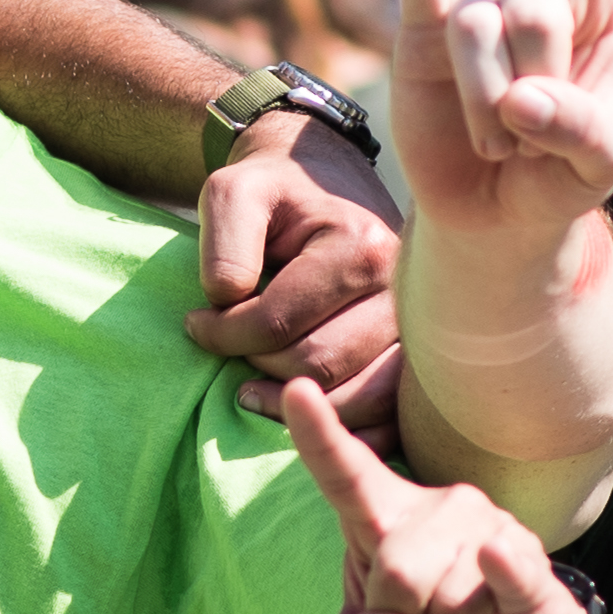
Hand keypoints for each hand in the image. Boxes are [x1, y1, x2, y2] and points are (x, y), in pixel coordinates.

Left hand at [193, 112, 400, 422]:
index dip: (223, 335)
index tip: (196, 325)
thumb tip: (229, 300)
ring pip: (355, 399)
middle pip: (317, 365)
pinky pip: (387, 416)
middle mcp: (402, 293)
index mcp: (360, 248)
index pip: (278, 322)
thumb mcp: (234, 193)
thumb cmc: (275, 195)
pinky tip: (304, 414)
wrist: (325, 186)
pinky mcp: (415, 361)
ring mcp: (416, 332)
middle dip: (259, 368)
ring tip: (255, 391)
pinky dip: (343, 426)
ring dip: (295, 407)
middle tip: (231, 356)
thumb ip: (224, 243)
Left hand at [283, 377, 593, 613]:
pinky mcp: (535, 567)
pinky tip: (496, 560)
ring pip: (447, 600)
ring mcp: (490, 532)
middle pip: (397, 572)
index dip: (320, 436)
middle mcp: (437, 510)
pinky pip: (506, 570)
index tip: (297, 389)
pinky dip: (500, 574)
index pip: (346, 475)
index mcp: (383, 521)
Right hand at [389, 0, 612, 259]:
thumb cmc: (562, 176)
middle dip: (535, 88)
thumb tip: (521, 98)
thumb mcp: (601, 166)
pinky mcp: (421, 32)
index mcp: (596, 10)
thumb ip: (582, 130)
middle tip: (531, 140)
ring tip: (496, 140)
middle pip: (536, 9)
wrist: (494, 215)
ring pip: (478, 32)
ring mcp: (477, 8)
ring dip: (486, 104)